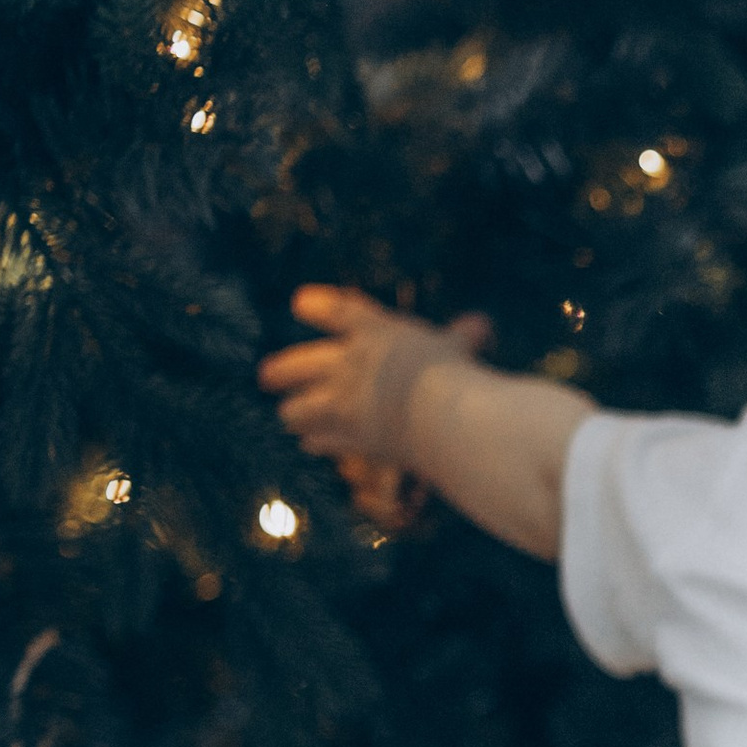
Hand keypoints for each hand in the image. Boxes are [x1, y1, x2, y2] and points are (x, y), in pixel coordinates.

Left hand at [258, 285, 491, 479]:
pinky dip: (316, 441)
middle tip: (265, 376)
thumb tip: (481, 325)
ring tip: (288, 414)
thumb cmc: (453, 374)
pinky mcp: (347, 439)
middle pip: (298, 364)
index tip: (300, 303)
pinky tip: (311, 443)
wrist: (442, 418)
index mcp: (372, 330)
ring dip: (294, 412)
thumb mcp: (457, 349)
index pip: (334, 309)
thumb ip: (463, 337)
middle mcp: (347, 364)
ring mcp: (342, 403)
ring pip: (299, 409)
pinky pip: (320, 440)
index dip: (314, 305)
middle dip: (280, 370)